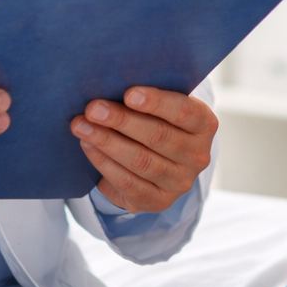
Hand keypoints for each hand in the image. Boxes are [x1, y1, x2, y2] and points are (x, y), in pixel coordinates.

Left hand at [71, 86, 216, 212]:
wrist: (161, 158)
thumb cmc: (158, 119)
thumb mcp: (164, 105)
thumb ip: (148, 96)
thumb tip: (112, 85)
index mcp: (205, 124)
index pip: (184, 111)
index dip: (157, 102)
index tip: (128, 93)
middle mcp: (198, 156)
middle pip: (158, 137)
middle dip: (122, 121)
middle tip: (93, 108)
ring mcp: (179, 182)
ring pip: (141, 161)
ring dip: (107, 142)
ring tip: (82, 126)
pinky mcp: (158, 202)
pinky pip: (128, 183)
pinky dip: (104, 163)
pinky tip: (88, 146)